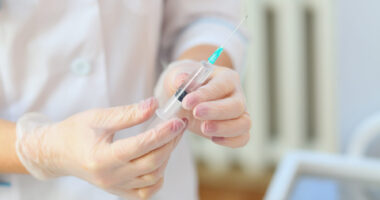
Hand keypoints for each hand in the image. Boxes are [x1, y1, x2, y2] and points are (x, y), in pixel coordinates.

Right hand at [15, 97, 186, 199]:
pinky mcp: (118, 191)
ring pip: (152, 178)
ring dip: (166, 157)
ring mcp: (114, 187)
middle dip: (170, 142)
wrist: (57, 153)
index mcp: (101, 157)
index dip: (162, 133)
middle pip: (151, 163)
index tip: (177, 121)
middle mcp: (109, 177)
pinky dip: (157, 177)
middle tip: (179, 125)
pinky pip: (145, 192)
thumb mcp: (98, 117)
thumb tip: (154, 104)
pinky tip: (159, 161)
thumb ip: (128, 113)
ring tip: (169, 138)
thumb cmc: (75, 132)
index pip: (140, 146)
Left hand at [162, 60, 250, 147]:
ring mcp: (239, 114)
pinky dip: (231, 141)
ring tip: (203, 128)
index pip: (221, 85)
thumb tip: (181, 80)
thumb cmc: (186, 85)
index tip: (187, 101)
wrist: (186, 99)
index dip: (205, 94)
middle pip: (237, 105)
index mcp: (226, 78)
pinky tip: (213, 139)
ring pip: (244, 123)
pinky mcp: (236, 130)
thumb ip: (178, 77)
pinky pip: (242, 138)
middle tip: (196, 114)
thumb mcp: (178, 76)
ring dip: (224, 128)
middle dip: (216, 111)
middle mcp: (237, 95)